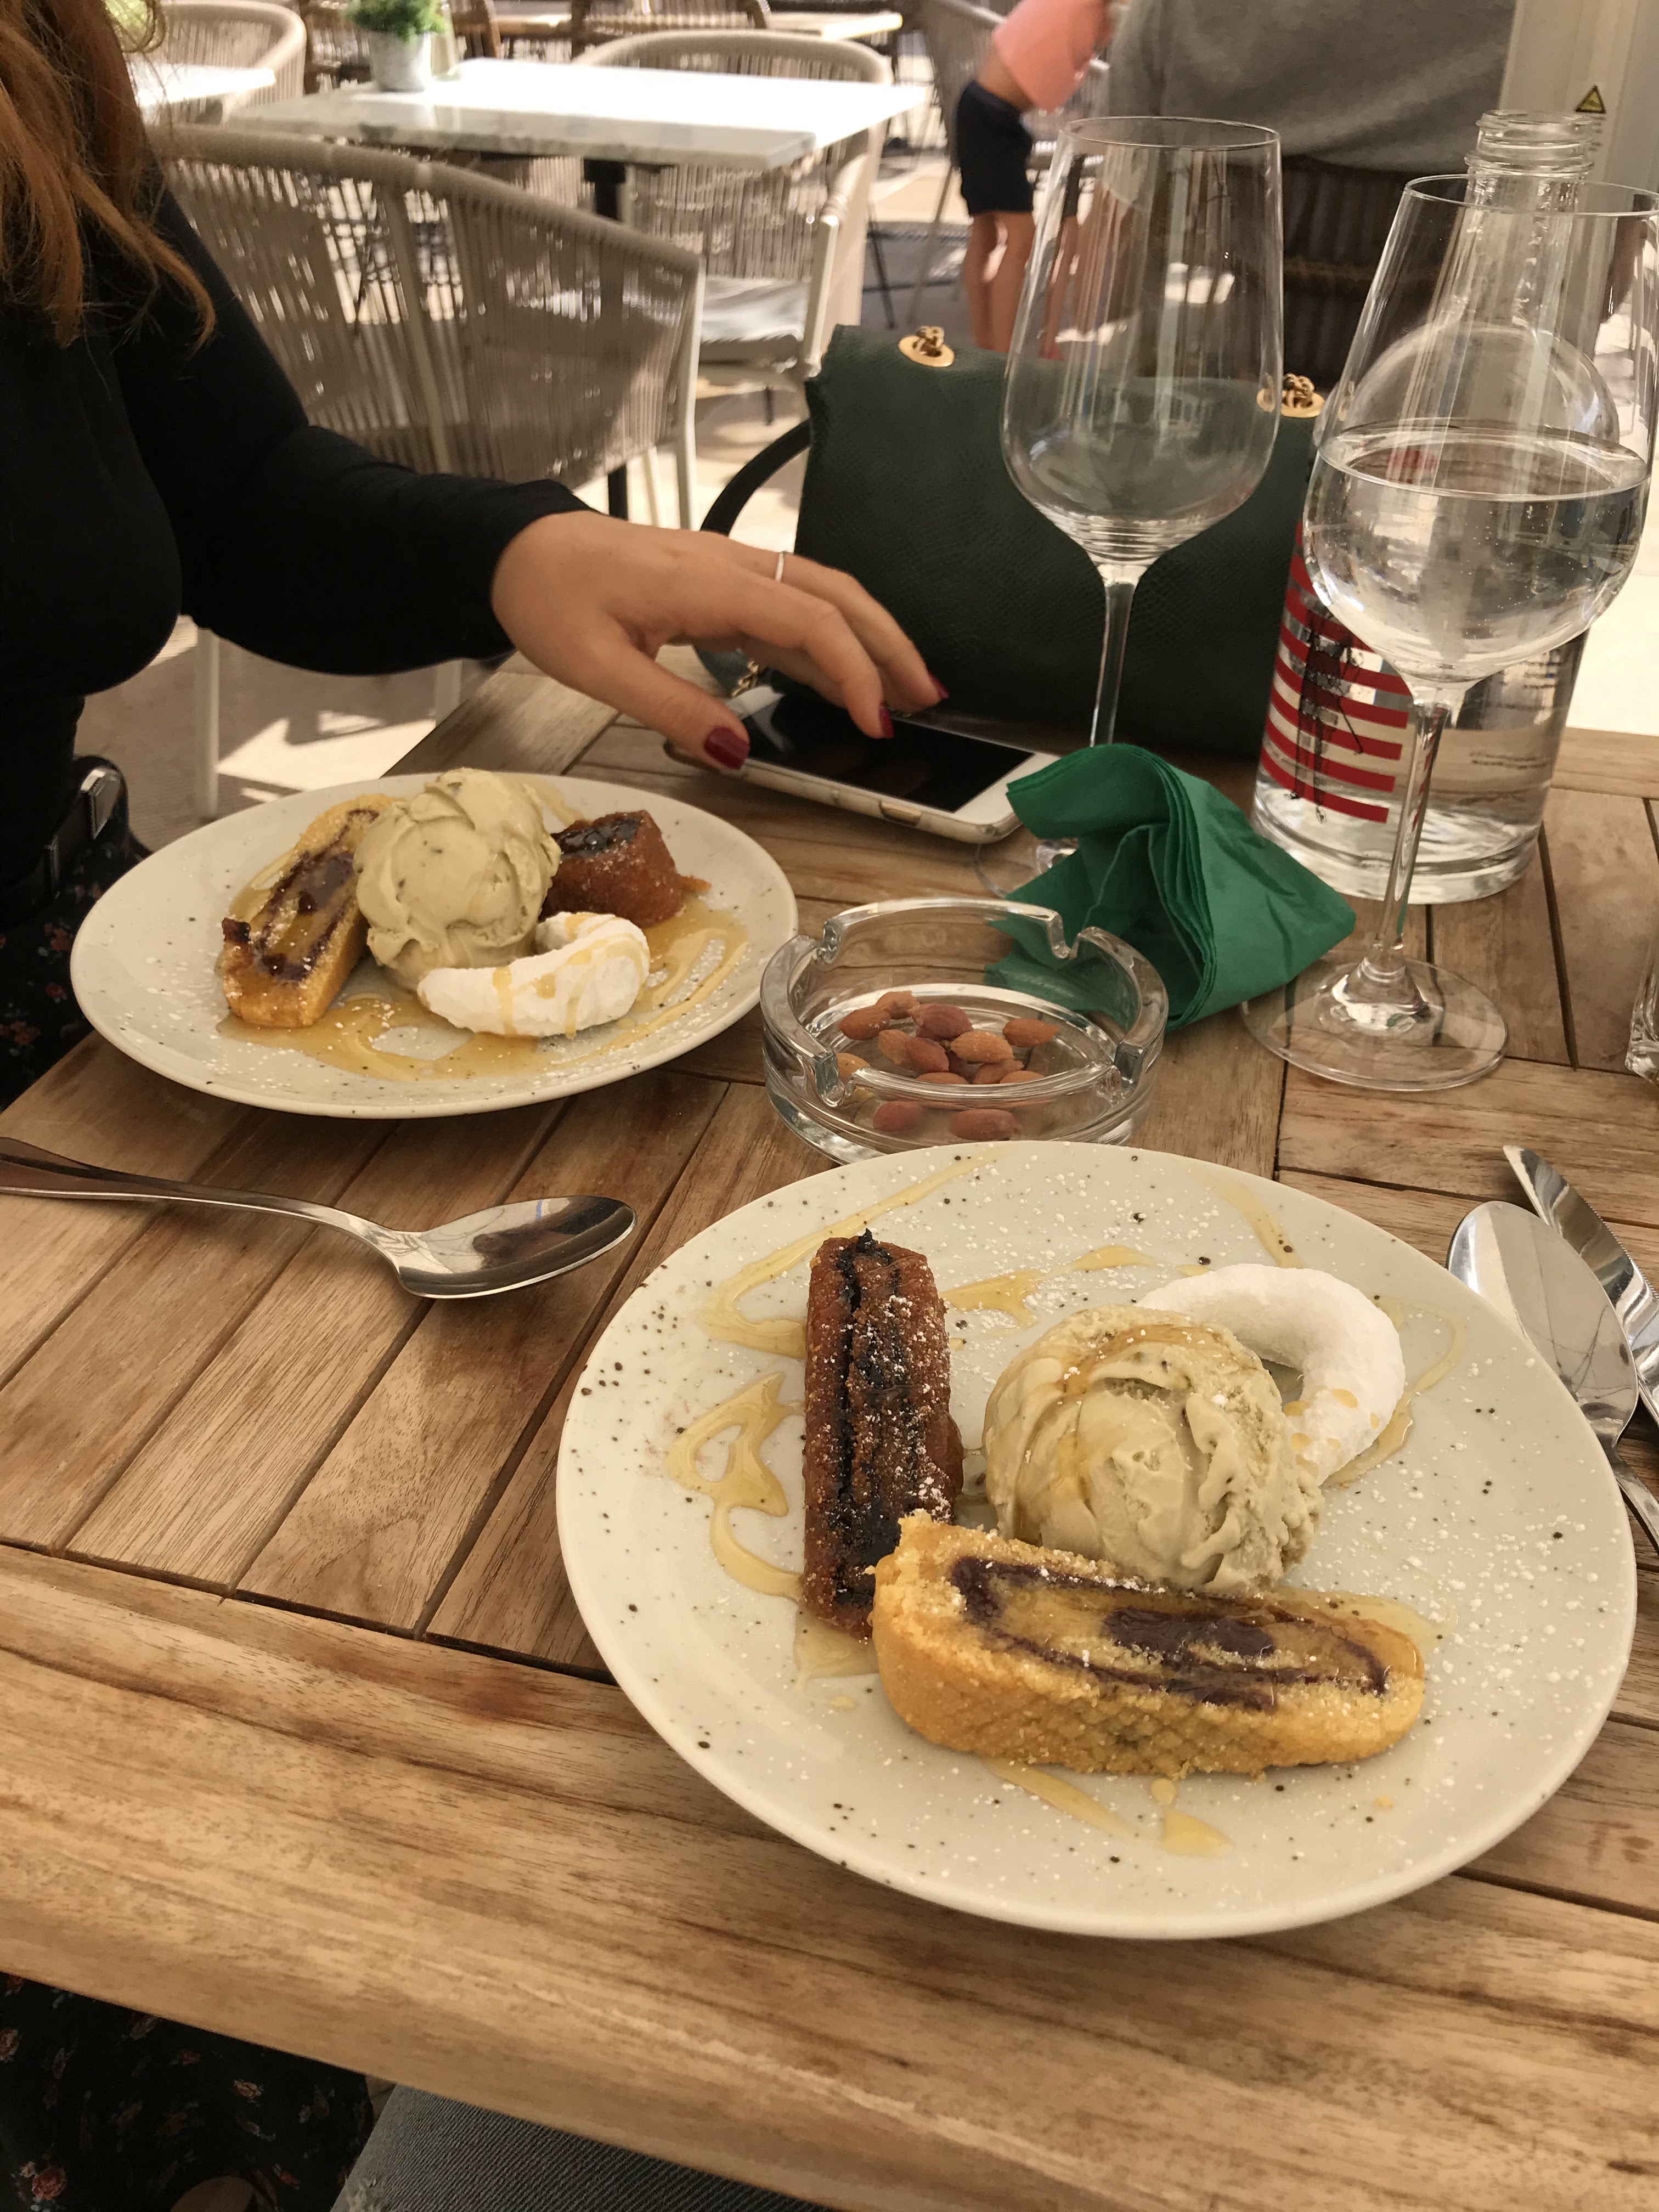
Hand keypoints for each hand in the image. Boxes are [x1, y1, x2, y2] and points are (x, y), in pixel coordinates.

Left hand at [490, 511, 942, 770]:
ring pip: (823, 594)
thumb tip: (737, 751)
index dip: (854, 673)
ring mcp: (730, 569)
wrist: (520, 549)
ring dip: (870, 638)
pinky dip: (830, 636)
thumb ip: (670, 707)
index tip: (875, 723)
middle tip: (927, 700)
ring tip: (906, 690)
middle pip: (837, 596)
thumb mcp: (596, 668)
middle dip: (890, 647)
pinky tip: (843, 674)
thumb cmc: (551, 599)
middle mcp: (732, 566)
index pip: (809, 623)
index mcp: (707, 584)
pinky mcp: (721, 581)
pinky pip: (792, 603)